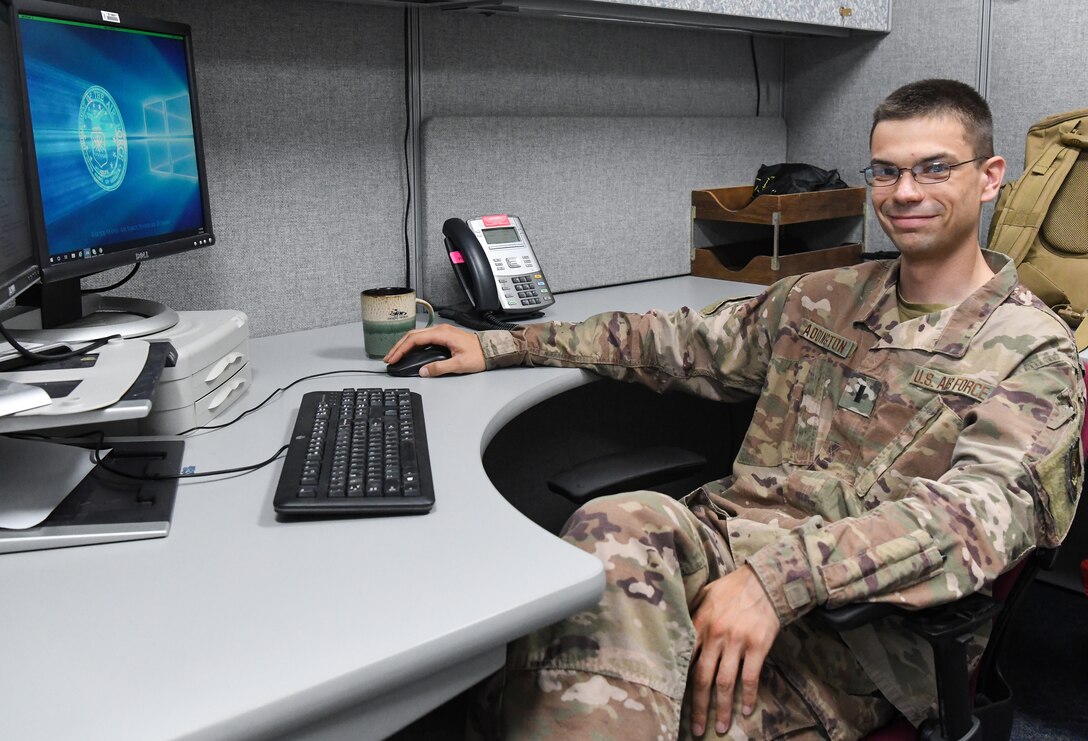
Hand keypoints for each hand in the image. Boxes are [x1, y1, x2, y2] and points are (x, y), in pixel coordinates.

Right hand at [384, 325, 485, 376]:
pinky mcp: (443, 336)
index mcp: (442, 334)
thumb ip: (440, 368)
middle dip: (398, 347)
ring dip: (404, 345)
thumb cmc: (479, 354)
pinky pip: (423, 338)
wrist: (491, 349)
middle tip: (389, 358)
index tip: (393, 358)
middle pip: (412, 335)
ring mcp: (441, 332)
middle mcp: (440, 330)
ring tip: (395, 356)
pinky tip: (408, 352)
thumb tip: (424, 371)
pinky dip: (412, 345)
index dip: (401, 349)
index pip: (414, 339)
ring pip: (416, 336)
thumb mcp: (460, 364)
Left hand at [689, 565, 779, 736]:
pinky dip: (748, 696)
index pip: (685, 659)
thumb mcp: (706, 593)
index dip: (680, 684)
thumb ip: (693, 613)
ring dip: (723, 708)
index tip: (676, 703)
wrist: (767, 579)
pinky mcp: (758, 646)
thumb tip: (678, 630)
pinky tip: (746, 710)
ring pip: (725, 682)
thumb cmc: (734, 586)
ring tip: (722, 727)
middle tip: (697, 728)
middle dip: (698, 707)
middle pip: (702, 678)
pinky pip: (751, 677)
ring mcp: (737, 641)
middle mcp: (716, 635)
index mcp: (700, 623)